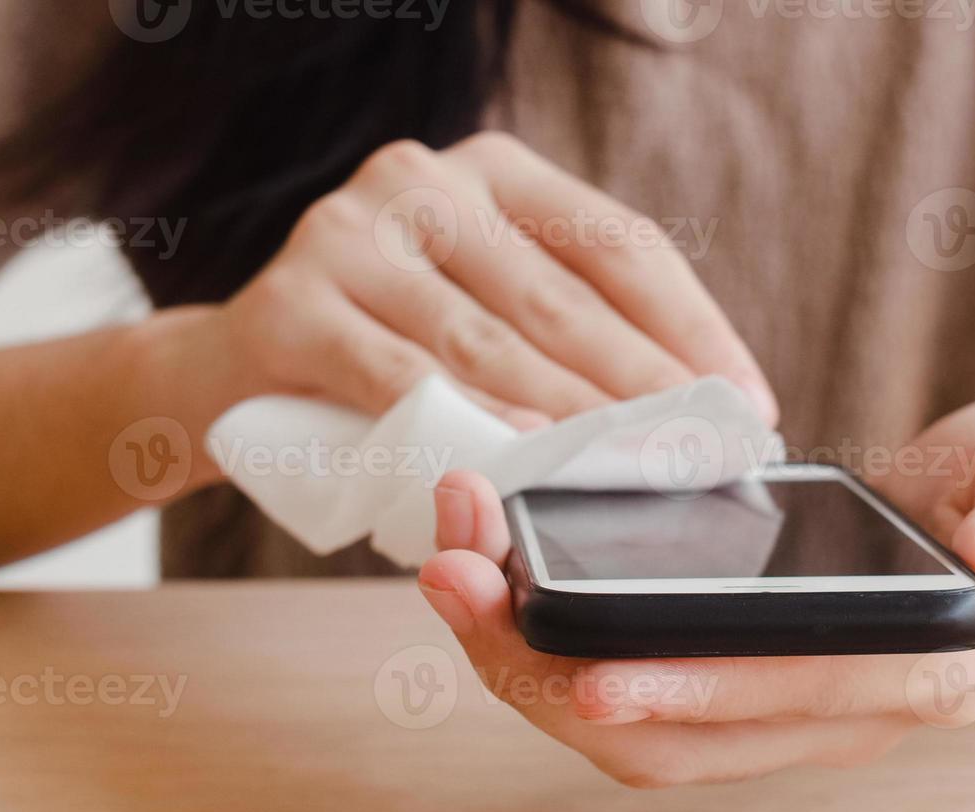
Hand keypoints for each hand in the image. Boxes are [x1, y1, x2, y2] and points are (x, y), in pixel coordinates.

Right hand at [209, 131, 776, 428]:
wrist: (225, 382)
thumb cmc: (384, 358)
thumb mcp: (481, 320)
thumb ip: (562, 337)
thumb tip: (699, 412)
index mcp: (492, 172)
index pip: (619, 244)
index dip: (694, 327)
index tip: (749, 404)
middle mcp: (421, 180)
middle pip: (561, 298)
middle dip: (644, 388)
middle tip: (704, 458)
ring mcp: (347, 232)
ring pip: (488, 342)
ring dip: (570, 417)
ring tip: (634, 474)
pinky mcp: (289, 303)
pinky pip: (398, 376)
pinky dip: (465, 421)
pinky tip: (518, 458)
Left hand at [416, 394, 974, 786]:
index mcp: (918, 674)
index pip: (787, 699)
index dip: (690, 689)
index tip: (590, 671)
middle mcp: (839, 716)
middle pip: (675, 740)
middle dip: (552, 676)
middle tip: (457, 581)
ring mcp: (782, 710)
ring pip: (634, 732)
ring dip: (528, 665)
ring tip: (451, 569)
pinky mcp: (739, 681)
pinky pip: (631, 690)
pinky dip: (551, 646)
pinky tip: (496, 577)